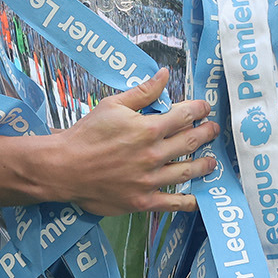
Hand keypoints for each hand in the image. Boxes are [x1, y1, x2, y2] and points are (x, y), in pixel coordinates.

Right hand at [50, 68, 217, 216]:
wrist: (64, 167)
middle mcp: (153, 154)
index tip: (205, 108)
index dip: (199, 109)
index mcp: (148, 128)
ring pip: (187, 171)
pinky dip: (189, 201)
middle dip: (207, 134)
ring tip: (212, 162)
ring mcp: (150, 180)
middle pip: (191, 142)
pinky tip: (199, 198)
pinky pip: (173, 203)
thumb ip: (143, 92)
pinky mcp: (142, 200)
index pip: (184, 116)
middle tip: (214, 130)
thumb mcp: (112, 105)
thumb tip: (164, 75)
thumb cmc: (86, 134)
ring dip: (204, 165)